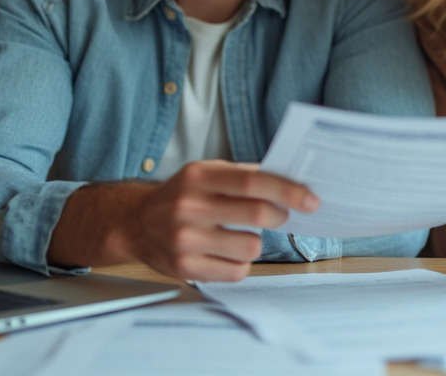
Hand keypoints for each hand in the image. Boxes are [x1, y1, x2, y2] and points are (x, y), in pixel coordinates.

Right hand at [50, 161, 318, 281]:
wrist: (133, 223)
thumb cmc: (181, 195)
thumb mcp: (205, 173)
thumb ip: (243, 176)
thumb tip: (291, 180)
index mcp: (198, 177)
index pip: (252, 182)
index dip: (287, 191)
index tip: (311, 200)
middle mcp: (189, 207)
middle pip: (257, 215)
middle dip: (279, 216)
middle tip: (280, 215)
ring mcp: (185, 240)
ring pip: (251, 247)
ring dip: (255, 242)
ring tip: (239, 234)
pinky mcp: (185, 267)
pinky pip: (236, 271)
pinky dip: (239, 262)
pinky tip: (224, 252)